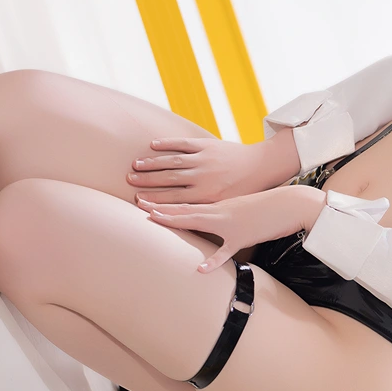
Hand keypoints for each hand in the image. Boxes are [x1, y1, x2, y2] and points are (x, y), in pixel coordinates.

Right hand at [127, 128, 299, 203]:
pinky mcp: (207, 145)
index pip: (175, 199)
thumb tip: (192, 246)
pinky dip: (167, 144)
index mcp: (208, 196)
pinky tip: (152, 145)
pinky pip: (183, 144)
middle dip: (148, 181)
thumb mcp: (227, 209)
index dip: (156, 201)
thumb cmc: (244, 191)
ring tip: (135, 165)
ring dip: (152, 163)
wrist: (262, 166)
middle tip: (129, 181)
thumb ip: (208, 220)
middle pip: (169, 180)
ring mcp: (204, 160)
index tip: (139, 202)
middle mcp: (203, 177)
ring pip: (173, 161)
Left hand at [139, 185, 326, 270]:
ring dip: (176, 220)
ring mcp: (230, 225)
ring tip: (155, 219)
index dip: (165, 204)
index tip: (145, 201)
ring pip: (197, 221)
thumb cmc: (269, 206)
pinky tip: (200, 269)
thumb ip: (227, 216)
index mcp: (220, 205)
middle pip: (185, 209)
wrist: (290, 204)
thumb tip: (214, 221)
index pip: (187, 203)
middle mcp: (220, 212)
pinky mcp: (243, 238)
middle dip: (161, 208)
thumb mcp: (243, 208)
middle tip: (139, 204)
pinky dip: (213, 261)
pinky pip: (226, 252)